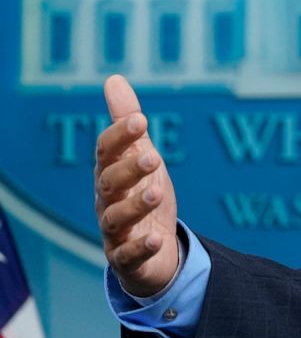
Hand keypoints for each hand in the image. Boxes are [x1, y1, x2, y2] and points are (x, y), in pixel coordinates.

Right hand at [94, 75, 178, 296]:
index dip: (121, 135)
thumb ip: (128, 123)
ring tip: (157, 191)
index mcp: (110, 173)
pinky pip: (129, 255)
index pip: (107, 151)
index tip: (142, 120)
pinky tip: (157, 239)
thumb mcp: (141, 156)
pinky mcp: (127, 258)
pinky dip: (141, 248)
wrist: (153, 248)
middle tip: (155, 156)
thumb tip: (114, 79)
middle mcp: (107, 201)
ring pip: (116, 218)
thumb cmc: (142, 194)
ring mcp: (115, 231)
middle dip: (129, 169)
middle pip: (109, 183)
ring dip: (135, 204)